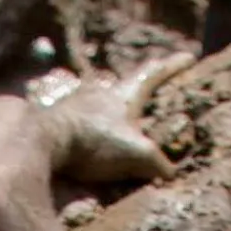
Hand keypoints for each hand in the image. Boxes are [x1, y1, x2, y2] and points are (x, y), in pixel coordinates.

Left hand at [41, 73, 165, 195]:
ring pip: (104, 103)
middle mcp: (102, 92)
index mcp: (125, 93)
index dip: (172, 66)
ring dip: (116, 111)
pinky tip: (94, 141)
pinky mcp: (62, 121)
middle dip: (143, 89)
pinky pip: (86, 121)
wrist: (42, 141)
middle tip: (154, 93)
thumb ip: (157, 163)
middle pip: (128, 85)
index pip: (154, 73)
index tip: (188, 57)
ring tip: (124, 124)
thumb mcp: (136, 155)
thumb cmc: (94, 142)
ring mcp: (79, 104)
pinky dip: (96, 128)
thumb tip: (170, 173)